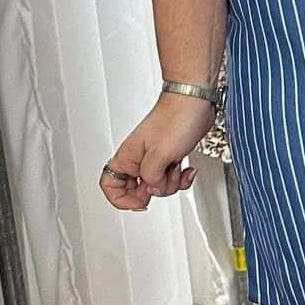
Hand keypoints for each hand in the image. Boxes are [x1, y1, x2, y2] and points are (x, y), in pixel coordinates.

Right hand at [99, 93, 215, 210]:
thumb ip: (151, 179)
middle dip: (154, 191)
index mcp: (128, 157)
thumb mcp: (160, 156)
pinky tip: (188, 169)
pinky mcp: (170, 156)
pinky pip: (171, 177)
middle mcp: (138, 158)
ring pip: (157, 185)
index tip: (140, 202)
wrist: (195, 102)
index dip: (122, 199)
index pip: (109, 185)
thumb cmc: (176, 119)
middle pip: (136, 189)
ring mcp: (154, 157)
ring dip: (171, 183)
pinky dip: (182, 178)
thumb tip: (153, 188)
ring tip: (176, 168)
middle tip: (162, 184)